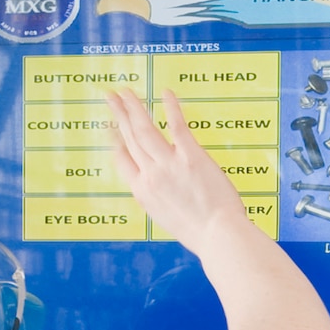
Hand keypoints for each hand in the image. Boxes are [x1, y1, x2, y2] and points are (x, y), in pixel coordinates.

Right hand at [105, 89, 250, 249]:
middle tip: (111, 96)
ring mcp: (169, 165)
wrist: (218, 237)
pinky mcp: (191, 157)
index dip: (116, 139)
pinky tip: (166, 93)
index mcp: (142, 192)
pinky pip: (177, 126)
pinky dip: (171, 108)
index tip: (112, 126)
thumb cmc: (198, 232)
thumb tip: (158, 189)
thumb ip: (158, 198)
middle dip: (119, 115)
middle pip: (130, 139)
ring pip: (144, 129)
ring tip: (126, 91)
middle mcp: (151, 176)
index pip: (123, 160)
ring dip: (133, 107)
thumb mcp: (167, 217)